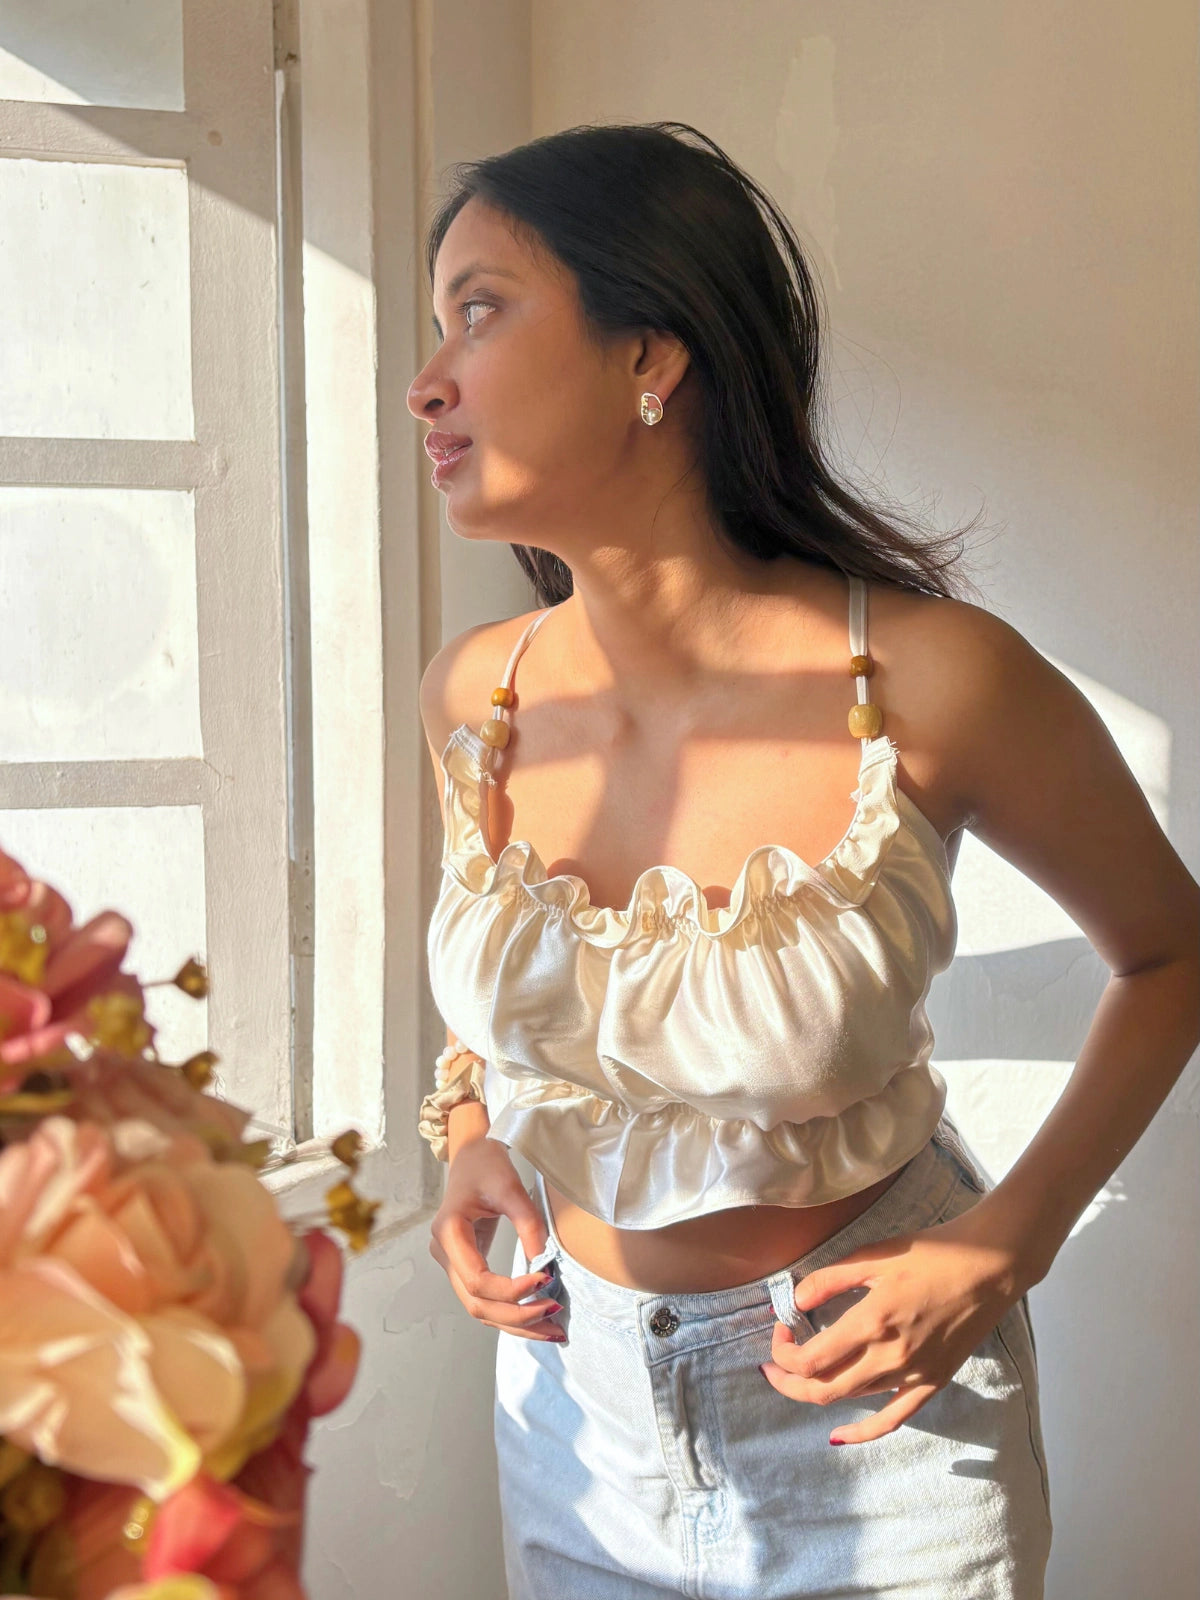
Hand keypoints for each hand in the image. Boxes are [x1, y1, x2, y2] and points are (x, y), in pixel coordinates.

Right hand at [429, 1137, 562, 1340]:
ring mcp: (451, 1263)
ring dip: (516, 1324)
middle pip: (477, 1304)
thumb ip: (528, 1224)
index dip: (512, 1290)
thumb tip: (545, 1265)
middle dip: (517, 1317)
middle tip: (555, 1319)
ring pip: (480, 1309)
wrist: (472, 1154)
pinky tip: (537, 1318)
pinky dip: (510, 1312)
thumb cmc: (488, 1165)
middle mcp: (444, 1254)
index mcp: (449, 1232)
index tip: (546, 1281)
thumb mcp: (510, 1188)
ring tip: (553, 1331)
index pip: (478, 1279)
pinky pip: (485, 1299)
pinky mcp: (464, 1266)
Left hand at [759, 1200, 1025, 1444]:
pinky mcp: (932, 1383)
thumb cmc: (933, 1252)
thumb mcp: (874, 1254)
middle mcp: (890, 1356)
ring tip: (798, 1376)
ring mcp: (913, 1375)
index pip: (811, 1359)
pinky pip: (892, 1418)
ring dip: (817, 1392)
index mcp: (873, 1321)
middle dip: (788, 1380)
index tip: (780, 1328)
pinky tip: (839, 1434)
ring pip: (851, 1400)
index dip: (784, 1351)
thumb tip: (795, 1301)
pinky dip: (863, 1432)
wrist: (990, 1266)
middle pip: (823, 1389)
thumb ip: (830, 1279)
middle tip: (772, 1362)